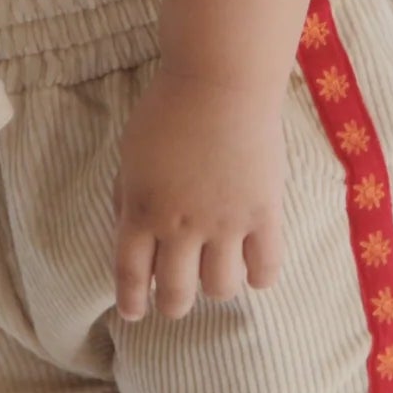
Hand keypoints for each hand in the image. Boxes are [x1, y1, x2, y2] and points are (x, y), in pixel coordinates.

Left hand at [112, 69, 285, 320]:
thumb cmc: (169, 107)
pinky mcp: (264, 213)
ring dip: (215, 286)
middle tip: (178, 297)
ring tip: (217, 269)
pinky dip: (258, 276)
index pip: (131, 276)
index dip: (132, 302)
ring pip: (220, 288)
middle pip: (176, 294)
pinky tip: (253, 265)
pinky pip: (266, 268)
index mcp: (141, 210)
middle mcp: (180, 226)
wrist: (221, 78)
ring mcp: (224, 223)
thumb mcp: (130, 153)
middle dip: (173, 304)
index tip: (135, 314)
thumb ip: (127, 196)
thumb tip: (127, 233)